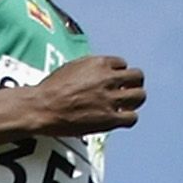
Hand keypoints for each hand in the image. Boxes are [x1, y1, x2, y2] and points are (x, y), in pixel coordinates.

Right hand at [28, 54, 145, 135]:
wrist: (42, 107)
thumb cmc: (51, 89)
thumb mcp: (72, 66)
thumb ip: (90, 67)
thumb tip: (99, 70)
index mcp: (99, 63)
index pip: (122, 64)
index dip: (119, 73)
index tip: (114, 81)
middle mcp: (108, 79)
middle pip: (137, 77)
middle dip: (134, 83)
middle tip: (128, 91)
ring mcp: (109, 99)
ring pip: (139, 96)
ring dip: (135, 100)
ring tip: (128, 105)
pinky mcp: (108, 118)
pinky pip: (132, 118)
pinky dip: (129, 118)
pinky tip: (121, 119)